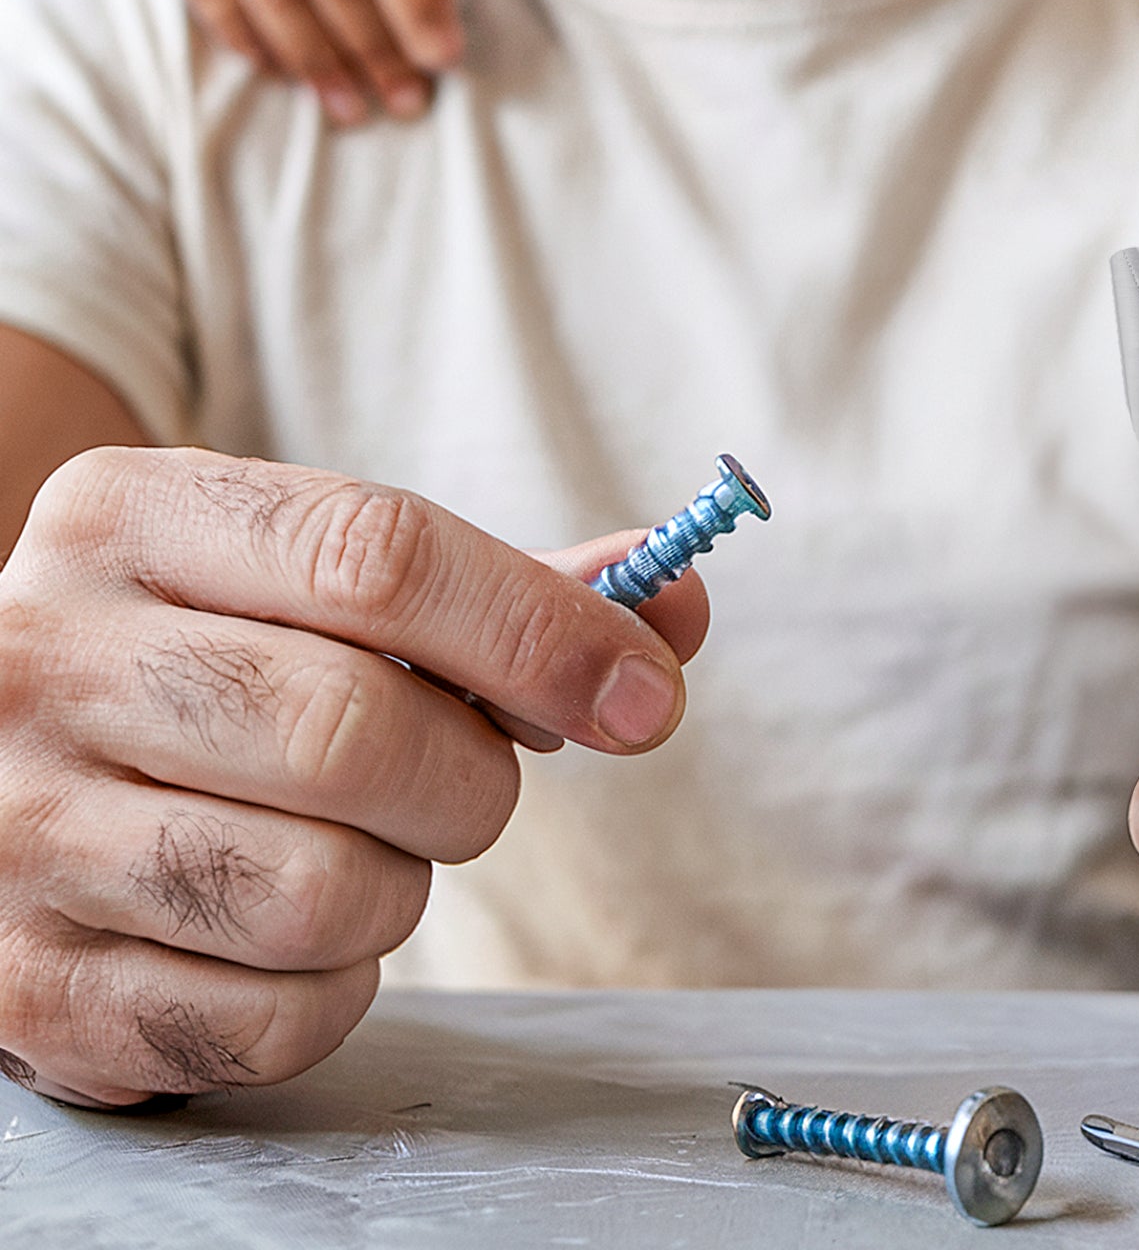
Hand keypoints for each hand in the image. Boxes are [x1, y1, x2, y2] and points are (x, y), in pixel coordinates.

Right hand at [0, 448, 705, 1106]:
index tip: (645, 694)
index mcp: (132, 518)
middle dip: (472, 777)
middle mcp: (44, 658)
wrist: (0, 768)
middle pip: (354, 729)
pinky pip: (272, 1017)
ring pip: (317, 891)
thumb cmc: (217, 661)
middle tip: (469, 780)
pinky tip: (289, 932)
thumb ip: (505, 589)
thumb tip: (675, 603)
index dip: (542, 632)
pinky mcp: (26, 989)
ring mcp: (16, 829)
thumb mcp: (322, 581)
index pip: (379, 556)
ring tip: (356, 846)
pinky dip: (335, 989)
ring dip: (400, 886)